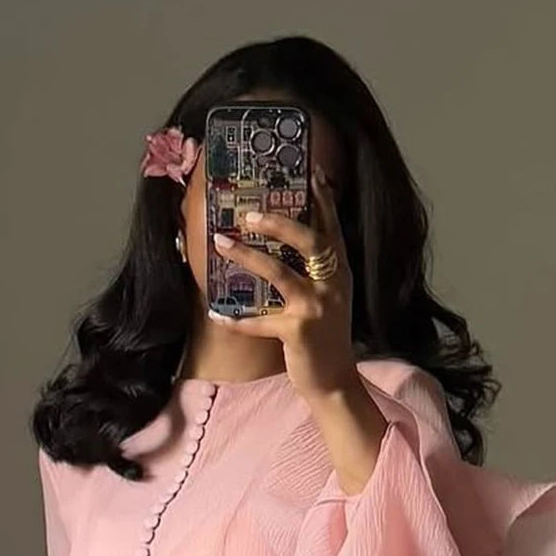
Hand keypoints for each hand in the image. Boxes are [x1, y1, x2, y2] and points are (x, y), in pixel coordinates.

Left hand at [208, 165, 361, 401]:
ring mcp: (316, 307)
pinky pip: (260, 322)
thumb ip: (314, 273)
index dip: (324, 200)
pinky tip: (216, 315)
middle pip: (308, 241)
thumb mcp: (327, 299)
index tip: (314, 172)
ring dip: (247, 256)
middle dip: (278, 223)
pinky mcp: (298, 332)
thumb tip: (282, 247)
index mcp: (339, 273)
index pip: (331, 229)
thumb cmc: (324, 339)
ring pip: (279, 272)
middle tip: (248, 213)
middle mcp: (332, 284)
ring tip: (220, 242)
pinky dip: (237, 320)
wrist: (335, 382)